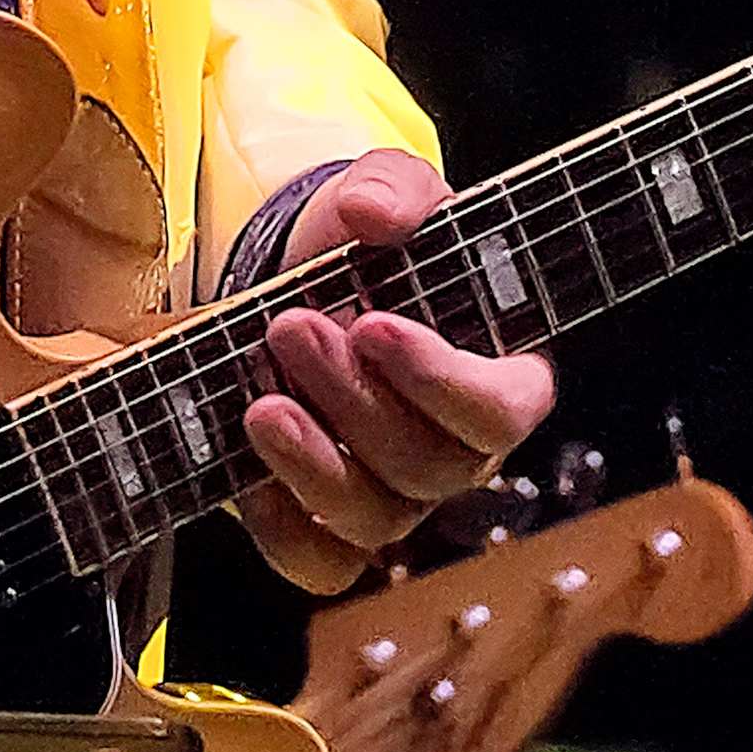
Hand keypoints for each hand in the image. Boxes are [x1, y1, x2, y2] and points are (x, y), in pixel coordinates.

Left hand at [236, 151, 557, 593]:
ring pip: (376, 519)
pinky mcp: (330, 523)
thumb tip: (373, 215)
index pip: (502, 408)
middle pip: (429, 466)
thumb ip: (392, 188)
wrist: (298, 278)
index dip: (443, 380)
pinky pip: (321, 563)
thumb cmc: (367, 244)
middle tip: (291, 329)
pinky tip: (250, 478)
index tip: (375, 326)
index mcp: (497, 374)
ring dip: (314, 464)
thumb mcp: (386, 190)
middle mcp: (456, 449)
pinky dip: (285, 532)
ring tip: (260, 401)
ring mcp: (395, 494)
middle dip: (352, 401)